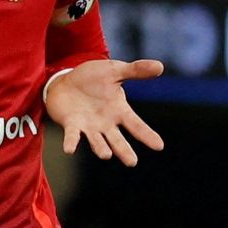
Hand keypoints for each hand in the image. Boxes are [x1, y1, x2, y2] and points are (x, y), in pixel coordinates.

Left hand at [45, 59, 163, 165]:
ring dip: (100, 148)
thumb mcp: (115, 71)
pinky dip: (71, 142)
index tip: (159, 146)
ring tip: (106, 155)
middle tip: (132, 162)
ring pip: (97, 141)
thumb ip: (136, 70)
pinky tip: (69, 150)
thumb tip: (160, 66)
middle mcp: (106, 123)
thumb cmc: (93, 78)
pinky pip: (72, 135)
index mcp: (119, 111)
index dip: (147, 135)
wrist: (66, 81)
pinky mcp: (71, 125)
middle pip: (117, 140)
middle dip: (124, 151)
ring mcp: (89, 126)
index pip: (136, 125)